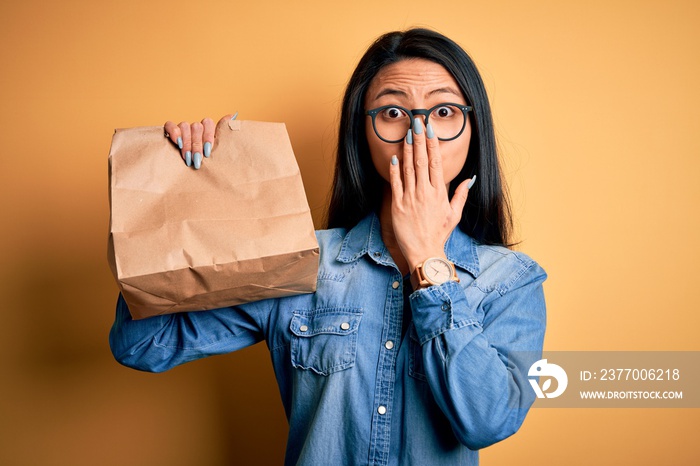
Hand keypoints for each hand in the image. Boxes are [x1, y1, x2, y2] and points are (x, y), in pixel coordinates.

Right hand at [164, 114, 235, 168]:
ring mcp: (183, 127)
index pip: (208, 123)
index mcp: (207, 129)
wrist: (188, 166)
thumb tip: (233, 115)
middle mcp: (195, 126)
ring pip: (185, 126)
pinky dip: (174, 133)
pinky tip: (178, 143)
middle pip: (197, 127)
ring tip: (188, 158)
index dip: (208, 137)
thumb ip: (223, 133)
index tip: (207, 152)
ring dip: (187, 143)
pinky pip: (170, 125)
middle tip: (197, 160)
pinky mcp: (170, 130)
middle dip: (197, 146)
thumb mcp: (216, 149)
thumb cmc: (205, 159)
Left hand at [388, 117, 474, 271]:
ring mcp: (411, 198)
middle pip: (422, 161)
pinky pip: (396, 184)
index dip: (432, 144)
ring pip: (408, 169)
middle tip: (417, 122)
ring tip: (407, 134)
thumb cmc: (439, 234)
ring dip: (408, 150)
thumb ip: (461, 195)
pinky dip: (395, 170)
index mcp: (439, 193)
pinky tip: (394, 157)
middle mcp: (425, 193)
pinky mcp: (398, 206)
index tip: (430, 129)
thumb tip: (470, 179)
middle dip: (419, 140)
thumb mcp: (454, 215)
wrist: (424, 252)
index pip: (436, 163)